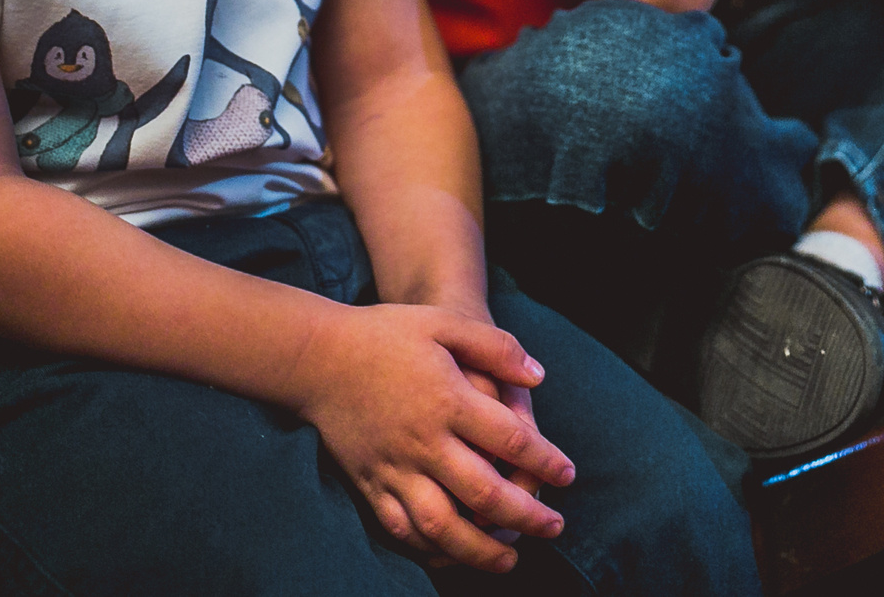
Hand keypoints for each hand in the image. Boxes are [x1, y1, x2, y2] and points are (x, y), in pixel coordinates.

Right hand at [290, 303, 573, 572]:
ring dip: (480, 550)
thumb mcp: (444, 323)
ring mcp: (392, 468)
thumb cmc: (384, 335)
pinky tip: (452, 555)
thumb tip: (538, 376)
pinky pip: (400, 529)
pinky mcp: (368, 483)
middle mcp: (422, 441)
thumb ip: (495, 346)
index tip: (568, 475)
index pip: (510, 439)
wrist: (316, 356)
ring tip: (510, 560)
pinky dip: (429, 550)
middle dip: (525, 516)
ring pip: (441, 525)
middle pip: (483, 493)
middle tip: (554, 528)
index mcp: (447, 400)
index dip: (545, 461)